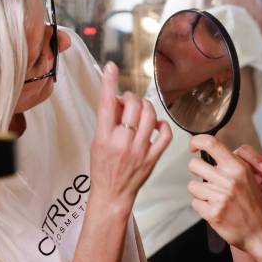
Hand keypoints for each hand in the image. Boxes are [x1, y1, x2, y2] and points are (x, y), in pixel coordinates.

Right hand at [89, 62, 171, 213]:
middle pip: (132, 106)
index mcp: (103, 138)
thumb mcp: (97, 143)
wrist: (112, 194)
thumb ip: (108, 121)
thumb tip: (117, 100)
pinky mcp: (153, 157)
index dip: (108, 83)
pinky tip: (156, 125)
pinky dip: (162, 125)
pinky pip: (164, 133)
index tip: (111, 67)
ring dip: (146, 107)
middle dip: (131, 98)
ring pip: (150, 115)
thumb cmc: (103, 168)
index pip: (106, 104)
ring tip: (140, 110)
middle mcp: (122, 142)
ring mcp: (139, 150)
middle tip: (128, 101)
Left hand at [187, 135, 261, 253]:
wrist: (260, 231)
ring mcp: (221, 197)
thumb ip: (229, 162)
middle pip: (194, 165)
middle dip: (197, 171)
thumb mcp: (247, 176)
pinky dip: (202, 206)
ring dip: (200, 192)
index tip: (193, 146)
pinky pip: (195, 203)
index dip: (196, 141)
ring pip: (192, 185)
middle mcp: (229, 180)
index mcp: (238, 167)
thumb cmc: (253, 202)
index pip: (211, 143)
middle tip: (208, 179)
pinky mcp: (214, 213)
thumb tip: (206, 148)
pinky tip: (215, 209)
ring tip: (215, 197)